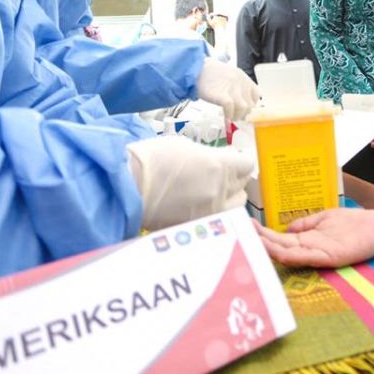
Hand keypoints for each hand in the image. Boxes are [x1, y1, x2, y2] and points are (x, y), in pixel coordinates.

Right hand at [127, 136, 255, 229]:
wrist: (127, 186)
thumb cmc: (151, 160)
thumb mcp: (185, 146)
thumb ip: (210, 155)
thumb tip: (223, 159)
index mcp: (219, 166)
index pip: (247, 165)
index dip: (239, 161)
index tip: (233, 160)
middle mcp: (220, 190)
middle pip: (244, 185)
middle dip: (235, 179)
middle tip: (222, 175)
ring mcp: (211, 211)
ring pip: (236, 206)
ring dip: (230, 198)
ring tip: (214, 193)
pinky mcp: (198, 226)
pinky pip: (219, 219)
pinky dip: (216, 213)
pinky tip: (201, 206)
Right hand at [196, 60, 258, 121]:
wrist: (195, 69)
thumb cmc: (209, 75)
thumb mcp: (229, 76)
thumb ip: (237, 87)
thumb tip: (242, 105)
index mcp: (243, 77)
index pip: (256, 94)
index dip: (251, 104)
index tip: (245, 110)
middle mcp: (240, 81)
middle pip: (250, 103)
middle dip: (244, 113)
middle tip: (237, 116)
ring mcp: (232, 88)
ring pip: (244, 108)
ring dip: (238, 116)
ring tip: (231, 118)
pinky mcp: (222, 94)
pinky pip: (231, 109)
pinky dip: (229, 115)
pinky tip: (225, 117)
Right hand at [254, 208, 373, 267]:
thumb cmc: (353, 224)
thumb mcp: (324, 219)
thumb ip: (305, 223)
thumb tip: (285, 228)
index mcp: (306, 240)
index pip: (279, 238)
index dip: (262, 234)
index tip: (245, 226)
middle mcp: (308, 249)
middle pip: (279, 247)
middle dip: (260, 242)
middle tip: (240, 236)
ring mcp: (318, 254)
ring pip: (289, 254)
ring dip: (271, 250)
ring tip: (253, 243)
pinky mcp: (330, 258)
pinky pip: (308, 258)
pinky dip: (292, 256)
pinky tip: (279, 252)